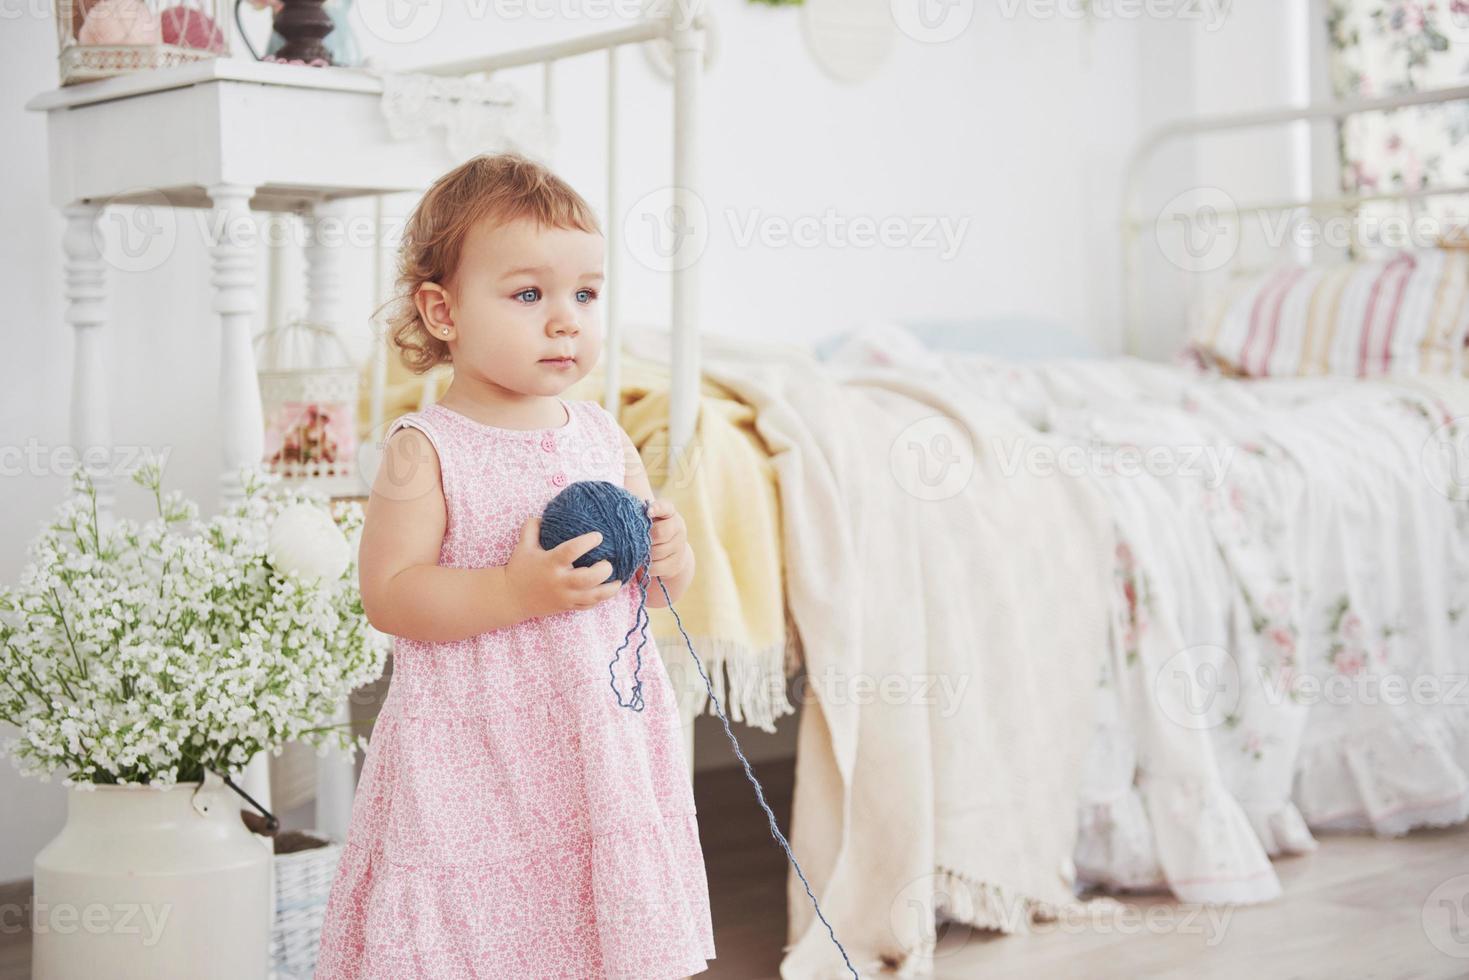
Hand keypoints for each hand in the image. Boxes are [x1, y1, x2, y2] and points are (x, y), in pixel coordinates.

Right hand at [504, 515, 622, 618]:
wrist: (511, 597)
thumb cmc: (519, 568)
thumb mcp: (523, 545)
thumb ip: (532, 526)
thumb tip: (546, 514)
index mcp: (551, 562)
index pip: (572, 550)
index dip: (588, 542)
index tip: (599, 536)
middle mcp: (560, 581)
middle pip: (588, 578)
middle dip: (603, 570)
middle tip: (608, 562)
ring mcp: (565, 596)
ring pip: (592, 596)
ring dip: (609, 589)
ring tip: (618, 580)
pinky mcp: (567, 606)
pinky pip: (588, 606)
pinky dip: (601, 599)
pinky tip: (608, 590)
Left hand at [637, 498, 689, 583]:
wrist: (672, 552)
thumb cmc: (652, 530)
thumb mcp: (648, 520)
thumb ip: (639, 515)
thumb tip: (620, 512)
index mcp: (669, 512)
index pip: (665, 507)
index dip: (657, 508)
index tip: (648, 512)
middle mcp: (678, 527)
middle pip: (660, 533)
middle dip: (645, 538)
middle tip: (634, 540)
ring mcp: (679, 546)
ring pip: (658, 552)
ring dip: (644, 554)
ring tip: (636, 552)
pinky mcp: (676, 563)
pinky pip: (657, 566)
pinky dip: (647, 567)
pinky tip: (643, 563)